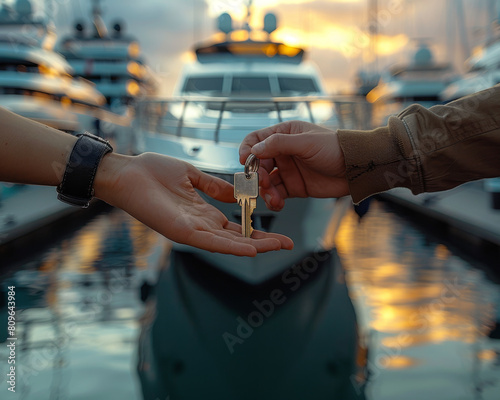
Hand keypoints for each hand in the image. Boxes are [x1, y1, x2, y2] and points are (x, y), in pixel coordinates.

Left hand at [94, 152, 292, 256]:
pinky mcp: (181, 231)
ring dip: (254, 246)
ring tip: (278, 247)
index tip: (279, 233)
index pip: (235, 227)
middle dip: (263, 243)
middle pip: (236, 239)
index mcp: (203, 212)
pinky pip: (210, 242)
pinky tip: (250, 249)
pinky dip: (231, 247)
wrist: (127, 172)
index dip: (257, 231)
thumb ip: (214, 187)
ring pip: (228, 243)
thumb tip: (235, 193)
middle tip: (288, 245)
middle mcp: (200, 225)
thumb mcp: (192, 176)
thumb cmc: (153, 171)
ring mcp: (191, 230)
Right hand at [239, 120, 348, 210]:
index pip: (257, 140)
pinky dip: (274, 200)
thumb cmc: (334, 148)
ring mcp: (288, 170)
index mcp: (284, 134)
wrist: (355, 169)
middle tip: (262, 184)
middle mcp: (283, 152)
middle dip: (257, 176)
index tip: (244, 162)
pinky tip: (278, 204)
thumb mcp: (306, 142)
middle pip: (258, 164)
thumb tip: (254, 150)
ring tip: (272, 198)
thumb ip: (278, 144)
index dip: (247, 150)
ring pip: (266, 182)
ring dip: (265, 191)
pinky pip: (277, 194)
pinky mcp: (294, 187)